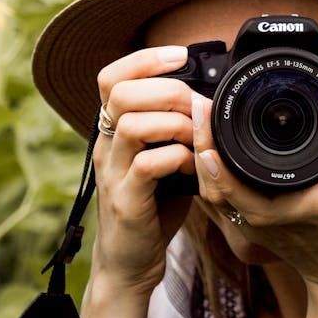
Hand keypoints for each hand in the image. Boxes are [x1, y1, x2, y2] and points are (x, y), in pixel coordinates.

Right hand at [91, 44, 199, 295]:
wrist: (129, 263)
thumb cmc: (152, 207)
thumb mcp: (164, 160)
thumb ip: (177, 131)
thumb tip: (211, 102)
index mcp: (113, 131)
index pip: (111, 77)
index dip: (144, 59)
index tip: (180, 54)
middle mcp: (105, 147)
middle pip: (120, 93)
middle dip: (167, 90)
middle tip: (196, 106)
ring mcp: (112, 173)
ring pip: (132, 124)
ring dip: (174, 124)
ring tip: (196, 138)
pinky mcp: (125, 201)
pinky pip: (147, 165)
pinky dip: (177, 158)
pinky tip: (192, 167)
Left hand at [192, 91, 317, 301]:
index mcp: (299, 208)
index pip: (245, 186)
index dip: (218, 157)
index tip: (209, 116)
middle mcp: (270, 221)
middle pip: (217, 186)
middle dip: (201, 144)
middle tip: (199, 104)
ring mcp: (256, 228)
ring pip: (213, 194)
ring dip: (200, 156)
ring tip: (201, 117)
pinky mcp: (251, 230)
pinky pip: (221, 200)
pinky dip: (210, 173)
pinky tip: (209, 145)